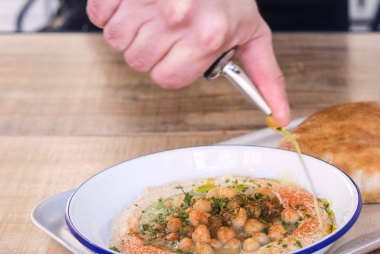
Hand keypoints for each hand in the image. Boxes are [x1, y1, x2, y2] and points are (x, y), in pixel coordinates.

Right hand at [86, 0, 290, 125]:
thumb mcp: (253, 34)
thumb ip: (267, 77)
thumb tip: (280, 116)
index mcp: (207, 35)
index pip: (167, 79)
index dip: (171, 67)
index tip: (179, 51)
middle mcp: (176, 19)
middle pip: (139, 62)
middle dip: (151, 49)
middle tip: (168, 28)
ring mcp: (147, 1)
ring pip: (117, 41)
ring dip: (130, 30)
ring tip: (153, 13)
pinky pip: (99, 15)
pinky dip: (110, 10)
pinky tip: (134, 2)